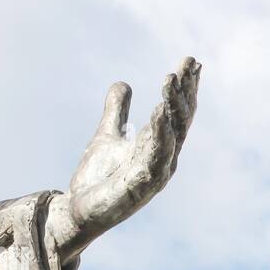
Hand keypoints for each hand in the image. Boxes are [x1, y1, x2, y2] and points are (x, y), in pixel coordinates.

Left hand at [49, 56, 201, 262]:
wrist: (78, 209)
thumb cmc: (99, 176)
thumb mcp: (107, 135)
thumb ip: (116, 112)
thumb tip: (123, 83)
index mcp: (159, 146)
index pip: (178, 113)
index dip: (186, 88)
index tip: (191, 61)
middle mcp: (164, 158)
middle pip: (180, 120)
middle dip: (184, 91)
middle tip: (186, 64)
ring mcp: (155, 173)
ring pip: (171, 135)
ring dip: (172, 106)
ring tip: (170, 79)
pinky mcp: (140, 186)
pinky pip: (155, 156)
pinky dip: (159, 133)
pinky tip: (158, 111)